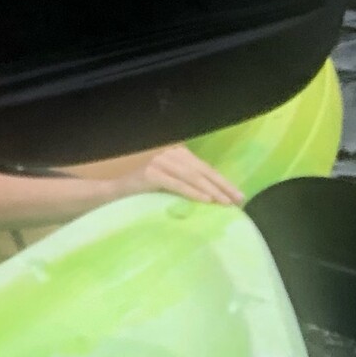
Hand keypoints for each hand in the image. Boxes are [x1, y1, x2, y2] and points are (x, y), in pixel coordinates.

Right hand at [119, 145, 244, 206]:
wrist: (115, 193)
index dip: (223, 182)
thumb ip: (190, 184)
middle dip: (222, 187)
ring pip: (191, 177)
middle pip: (201, 171)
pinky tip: (205, 201)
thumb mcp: (172, 185)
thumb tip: (220, 198)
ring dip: (210, 190)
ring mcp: (159, 162)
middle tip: (238, 201)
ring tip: (224, 202)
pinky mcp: (150, 173)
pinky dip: (192, 192)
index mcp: (178, 154)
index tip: (240, 197)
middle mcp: (170, 154)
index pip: (206, 168)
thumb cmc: (146, 192)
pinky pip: (176, 184)